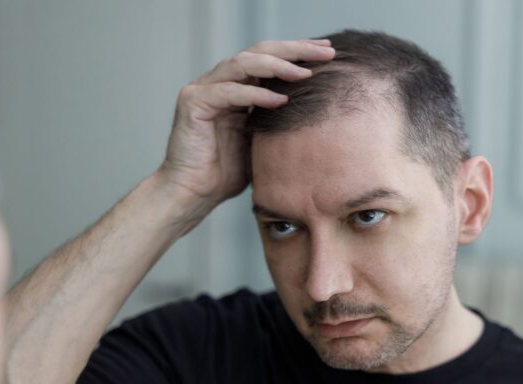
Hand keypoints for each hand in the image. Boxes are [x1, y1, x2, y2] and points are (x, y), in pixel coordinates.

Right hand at [159, 39, 334, 210]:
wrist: (193, 195)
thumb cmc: (226, 174)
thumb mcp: (262, 140)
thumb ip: (278, 118)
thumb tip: (317, 106)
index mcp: (235, 87)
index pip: (269, 58)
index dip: (298, 52)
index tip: (329, 52)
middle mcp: (218, 82)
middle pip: (259, 52)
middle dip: (295, 49)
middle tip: (327, 50)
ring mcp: (202, 89)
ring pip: (243, 63)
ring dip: (277, 65)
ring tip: (305, 72)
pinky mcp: (193, 103)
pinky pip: (229, 92)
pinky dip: (256, 94)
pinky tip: (281, 99)